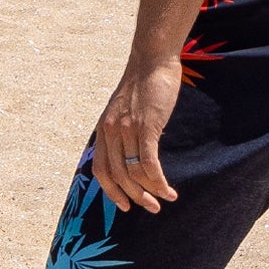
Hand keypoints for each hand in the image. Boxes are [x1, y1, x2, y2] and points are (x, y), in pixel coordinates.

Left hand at [84, 55, 183, 212]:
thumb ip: (123, 131)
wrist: (151, 60)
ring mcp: (126, 129)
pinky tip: (169, 190)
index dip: (111, 191)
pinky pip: (149, 162)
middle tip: (152, 208)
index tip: (125, 205)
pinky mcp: (146, 126)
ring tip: (167, 199)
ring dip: (151, 192)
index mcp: (103, 130)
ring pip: (135, 172)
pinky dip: (158, 181)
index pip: (100, 170)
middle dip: (135, 197)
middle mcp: (110, 132)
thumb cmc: (142, 85)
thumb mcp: (124, 110)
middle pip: (118, 176)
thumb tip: (133, 153)